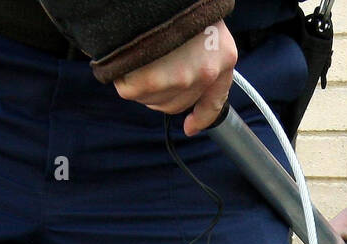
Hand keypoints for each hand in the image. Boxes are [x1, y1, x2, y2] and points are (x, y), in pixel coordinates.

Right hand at [112, 22, 235, 134]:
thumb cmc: (175, 4)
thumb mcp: (202, 25)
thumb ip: (200, 54)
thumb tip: (184, 81)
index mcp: (224, 57)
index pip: (215, 101)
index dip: (201, 116)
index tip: (190, 128)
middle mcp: (206, 73)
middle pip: (177, 104)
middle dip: (161, 92)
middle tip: (148, 67)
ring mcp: (178, 80)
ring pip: (153, 100)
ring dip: (141, 83)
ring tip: (138, 54)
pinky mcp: (149, 82)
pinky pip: (130, 90)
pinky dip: (122, 76)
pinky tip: (125, 57)